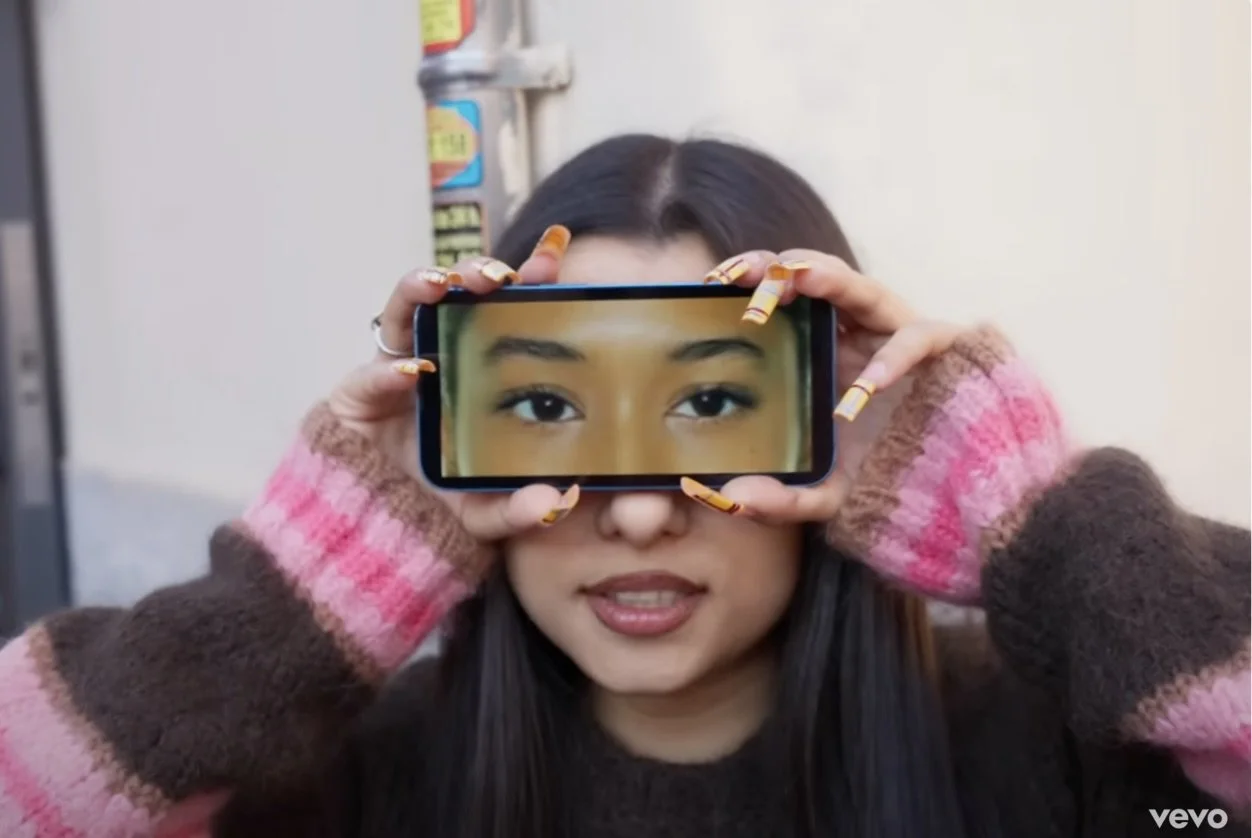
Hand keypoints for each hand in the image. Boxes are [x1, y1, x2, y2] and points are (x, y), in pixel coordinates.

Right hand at [325, 226, 581, 539]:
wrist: (371, 532)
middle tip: (500, 275)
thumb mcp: (484, 513)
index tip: (554, 256)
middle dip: (478, 274)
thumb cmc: (433, 506)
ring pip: (407, 309)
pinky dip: (390, 371)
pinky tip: (414, 372)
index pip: (506, 314)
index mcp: (476, 369)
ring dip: (424, 287)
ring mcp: (394, 367)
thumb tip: (559, 503)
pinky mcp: (356, 393)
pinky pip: (372, 374)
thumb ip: (518, 510)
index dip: (529, 282)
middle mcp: (437, 356)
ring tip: (444, 285)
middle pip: (458, 298)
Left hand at [684, 251, 962, 522]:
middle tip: (736, 279)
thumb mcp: (828, 494)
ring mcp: (901, 338)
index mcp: (828, 353)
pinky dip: (890, 361)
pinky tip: (863, 391)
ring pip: (862, 289)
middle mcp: (860, 336)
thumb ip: (781, 499)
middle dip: (774, 269)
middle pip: (814, 279)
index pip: (785, 302)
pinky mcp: (946, 352)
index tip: (708, 288)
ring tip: (794, 279)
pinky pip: (916, 340)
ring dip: (827, 276)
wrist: (963, 497)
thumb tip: (728, 498)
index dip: (749, 285)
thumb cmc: (893, 477)